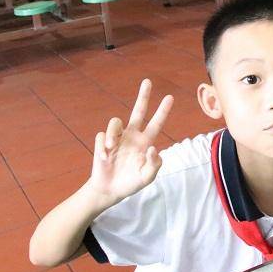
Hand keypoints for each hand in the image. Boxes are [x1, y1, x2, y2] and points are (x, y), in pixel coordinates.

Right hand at [87, 79, 173, 205]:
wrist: (110, 190)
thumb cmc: (131, 183)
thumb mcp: (147, 177)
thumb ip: (154, 165)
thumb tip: (153, 148)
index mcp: (145, 142)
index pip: (156, 123)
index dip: (162, 111)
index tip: (170, 97)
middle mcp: (132, 136)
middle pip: (138, 111)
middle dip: (143, 96)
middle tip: (148, 81)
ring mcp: (117, 138)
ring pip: (115, 121)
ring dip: (113, 133)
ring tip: (112, 147)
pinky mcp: (103, 143)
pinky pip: (102, 136)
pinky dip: (103, 147)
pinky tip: (104, 158)